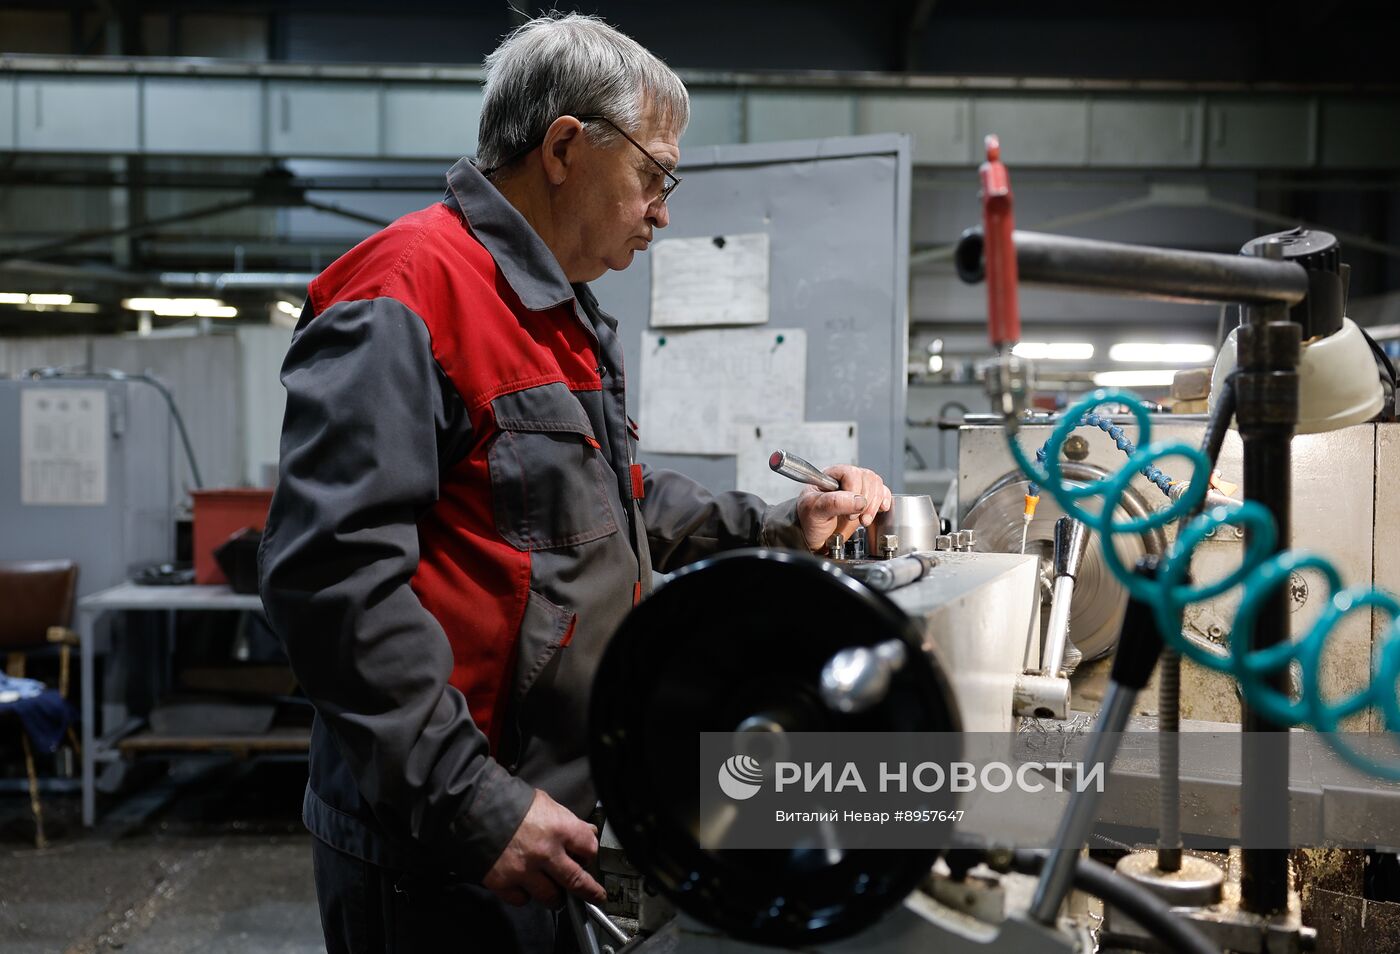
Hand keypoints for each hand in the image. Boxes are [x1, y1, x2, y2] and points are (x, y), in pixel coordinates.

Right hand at [483, 789, 606, 907]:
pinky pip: (522, 899)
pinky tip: (524, 885)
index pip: (589, 849)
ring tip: (555, 893)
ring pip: (551, 897)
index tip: (586, 858)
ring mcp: (525, 871)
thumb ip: (566, 820)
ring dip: (555, 896)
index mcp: (560, 828)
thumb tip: (585, 832)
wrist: (474, 808)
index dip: (589, 853)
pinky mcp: (504, 883)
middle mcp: (546, 853)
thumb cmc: (511, 802)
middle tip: (595, 896)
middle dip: (589, 891)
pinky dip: (525, 895)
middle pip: (577, 881)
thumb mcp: (546, 803)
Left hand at [795, 464, 892, 552]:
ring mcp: (858, 489)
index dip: (854, 491)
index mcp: (830, 477)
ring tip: (864, 520)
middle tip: (856, 518)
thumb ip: (834, 503)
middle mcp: (845, 480)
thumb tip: (858, 500)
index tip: (848, 511)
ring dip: (874, 504)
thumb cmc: (809, 522)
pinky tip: (880, 510)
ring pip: (877, 484)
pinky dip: (884, 501)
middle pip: (868, 478)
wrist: (815, 538)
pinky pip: (883, 492)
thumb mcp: (814, 511)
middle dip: (866, 501)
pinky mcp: (867, 500)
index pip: (851, 473)